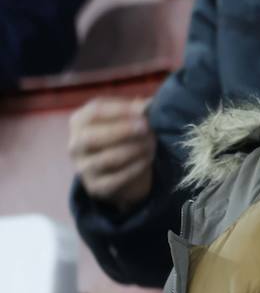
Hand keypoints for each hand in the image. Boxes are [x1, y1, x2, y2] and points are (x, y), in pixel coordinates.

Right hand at [70, 97, 155, 213]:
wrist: (120, 171)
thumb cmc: (123, 135)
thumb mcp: (126, 117)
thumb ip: (135, 109)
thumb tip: (146, 105)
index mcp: (79, 122)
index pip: (94, 111)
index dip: (120, 109)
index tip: (143, 109)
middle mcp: (75, 145)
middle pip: (92, 137)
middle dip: (122, 130)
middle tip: (146, 127)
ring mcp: (83, 168)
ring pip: (106, 159)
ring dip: (133, 149)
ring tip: (151, 143)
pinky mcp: (96, 187)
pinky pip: (116, 178)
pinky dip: (135, 167)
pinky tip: (147, 160)